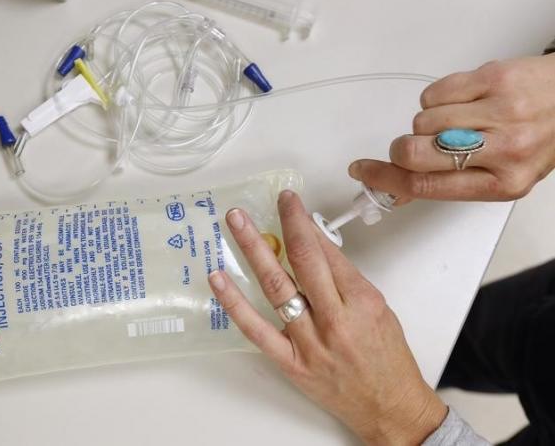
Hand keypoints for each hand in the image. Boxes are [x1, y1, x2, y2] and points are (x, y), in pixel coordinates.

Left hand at [208, 191, 446, 444]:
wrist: (390, 408)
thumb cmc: (388, 359)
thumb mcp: (378, 308)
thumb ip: (345, 279)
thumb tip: (313, 247)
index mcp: (363, 301)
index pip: (327, 252)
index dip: (304, 222)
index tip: (290, 203)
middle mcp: (336, 319)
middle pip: (302, 261)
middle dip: (284, 224)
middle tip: (266, 202)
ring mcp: (311, 342)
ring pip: (276, 288)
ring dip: (253, 250)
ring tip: (236, 224)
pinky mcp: (292, 363)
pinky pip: (257, 329)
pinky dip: (235, 303)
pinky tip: (219, 280)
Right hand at [349, 54, 554, 200]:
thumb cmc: (539, 140)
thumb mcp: (501, 177)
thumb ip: (450, 183)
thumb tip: (398, 189)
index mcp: (501, 183)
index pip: (426, 186)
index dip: (384, 179)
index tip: (363, 172)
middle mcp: (503, 149)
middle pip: (415, 152)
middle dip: (400, 149)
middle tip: (409, 147)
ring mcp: (499, 111)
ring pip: (422, 120)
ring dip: (426, 122)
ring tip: (455, 121)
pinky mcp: (493, 78)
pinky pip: (435, 92)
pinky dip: (437, 98)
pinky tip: (461, 102)